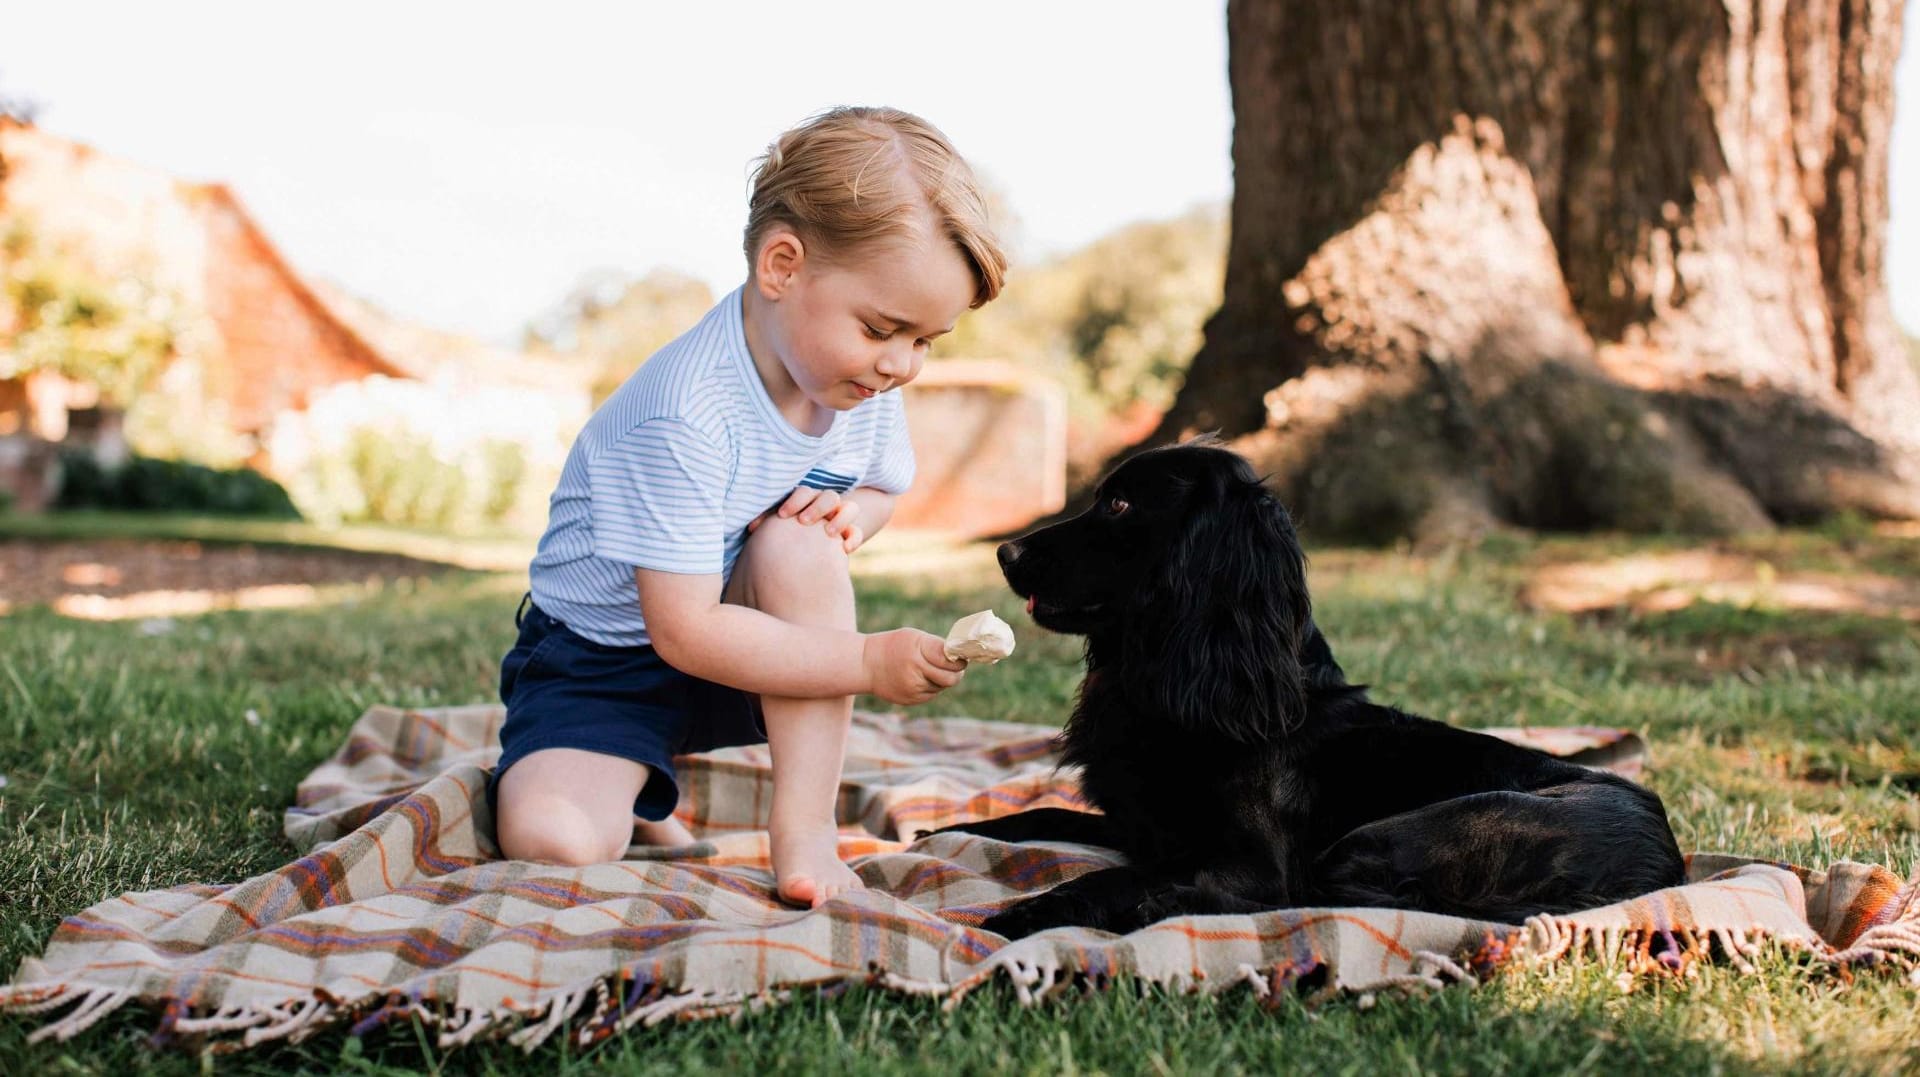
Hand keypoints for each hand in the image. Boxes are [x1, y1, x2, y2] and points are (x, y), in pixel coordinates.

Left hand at [749, 487, 865, 552]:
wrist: (810, 543)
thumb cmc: (790, 531)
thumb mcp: (780, 524)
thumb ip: (768, 522)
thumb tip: (751, 528)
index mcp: (808, 499)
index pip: (805, 492)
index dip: (795, 501)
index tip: (783, 515)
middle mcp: (827, 505)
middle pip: (829, 496)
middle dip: (817, 507)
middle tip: (803, 521)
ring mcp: (841, 518)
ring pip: (849, 508)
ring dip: (839, 518)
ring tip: (828, 532)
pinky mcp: (850, 534)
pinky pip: (857, 532)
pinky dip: (853, 538)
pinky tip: (845, 549)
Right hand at [862, 628, 966, 704]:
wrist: (866, 664)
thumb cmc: (894, 646)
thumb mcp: (914, 637)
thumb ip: (936, 647)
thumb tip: (960, 657)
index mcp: (918, 651)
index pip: (950, 660)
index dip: (959, 660)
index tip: (961, 657)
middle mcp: (915, 671)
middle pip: (950, 678)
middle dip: (957, 673)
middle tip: (957, 667)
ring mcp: (913, 688)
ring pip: (941, 686)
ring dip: (942, 679)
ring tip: (930, 669)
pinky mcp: (911, 700)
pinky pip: (932, 694)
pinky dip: (931, 687)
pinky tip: (920, 678)